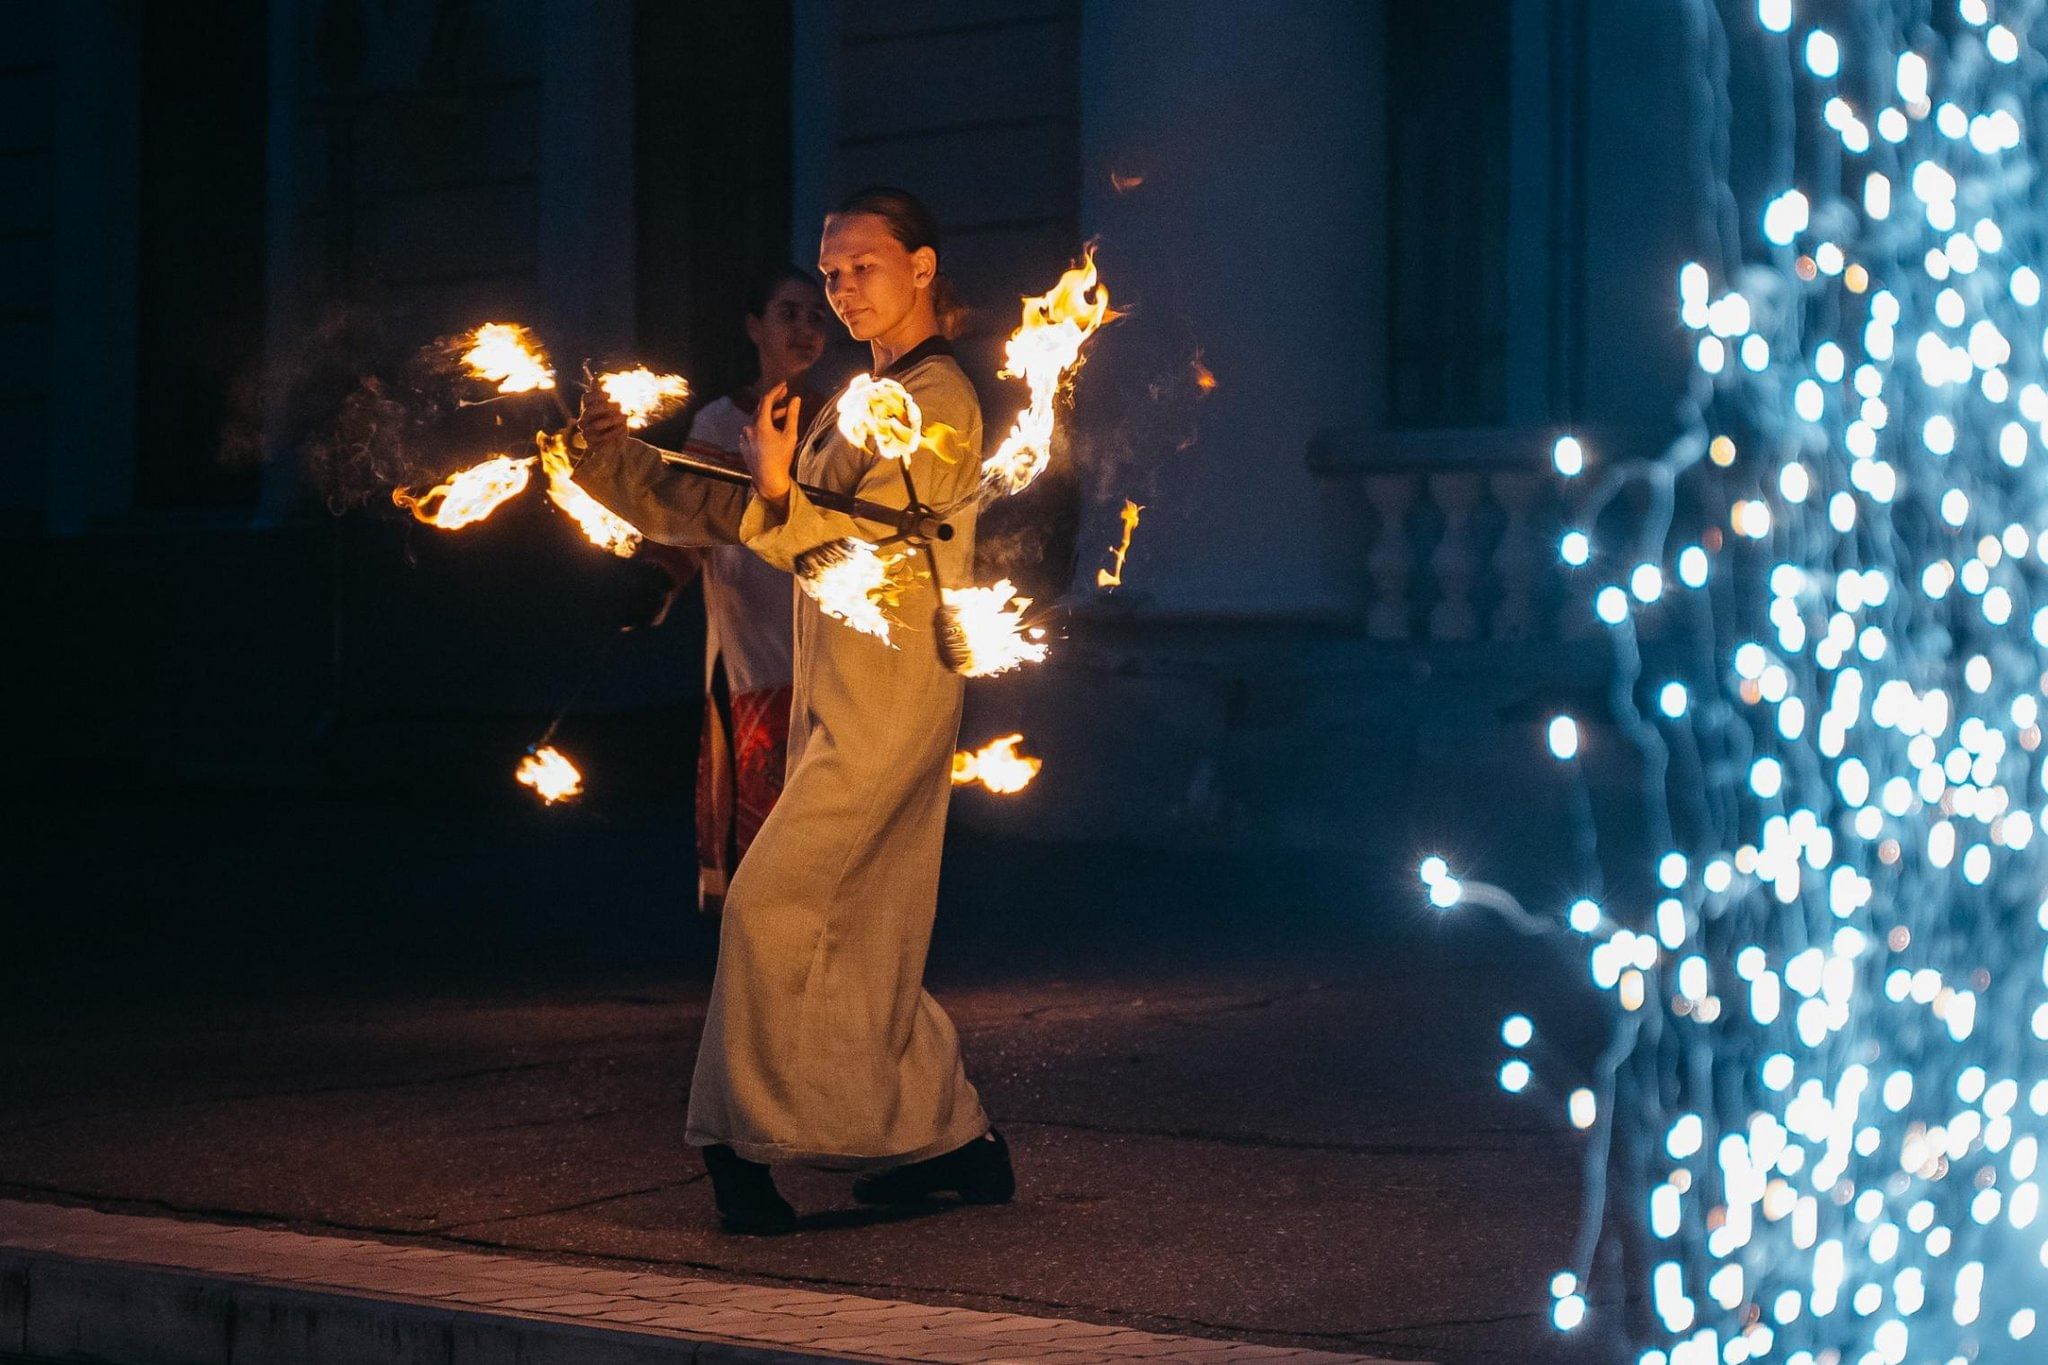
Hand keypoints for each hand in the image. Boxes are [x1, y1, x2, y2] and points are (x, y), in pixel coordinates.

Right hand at [578, 384, 629, 463]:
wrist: (614, 443)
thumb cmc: (610, 421)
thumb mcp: (607, 407)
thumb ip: (599, 394)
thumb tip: (594, 378)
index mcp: (587, 408)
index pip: (586, 398)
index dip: (597, 395)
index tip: (610, 395)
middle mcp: (583, 420)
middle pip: (589, 411)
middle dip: (605, 408)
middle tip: (620, 405)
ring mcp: (586, 432)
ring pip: (596, 425)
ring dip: (612, 420)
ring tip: (625, 416)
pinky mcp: (591, 444)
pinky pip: (602, 438)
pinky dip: (614, 432)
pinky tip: (624, 427)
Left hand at [741, 381, 800, 509]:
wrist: (768, 479)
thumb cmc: (781, 458)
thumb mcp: (790, 436)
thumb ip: (792, 415)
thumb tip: (796, 399)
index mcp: (760, 424)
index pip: (766, 400)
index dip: (776, 390)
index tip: (784, 385)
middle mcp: (749, 427)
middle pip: (761, 409)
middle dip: (774, 402)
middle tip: (785, 396)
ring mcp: (744, 436)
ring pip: (757, 420)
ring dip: (769, 415)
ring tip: (782, 416)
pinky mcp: (743, 444)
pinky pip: (752, 430)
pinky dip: (762, 426)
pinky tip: (771, 430)